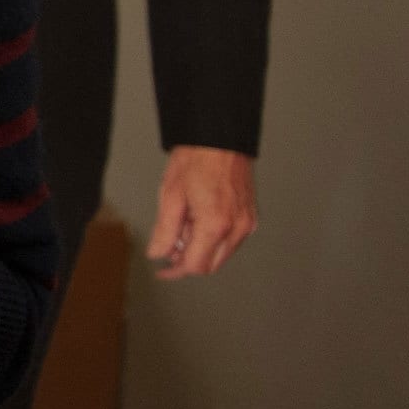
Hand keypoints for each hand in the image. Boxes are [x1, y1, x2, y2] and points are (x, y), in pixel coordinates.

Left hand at [147, 145, 256, 278]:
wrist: (219, 138)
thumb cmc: (196, 159)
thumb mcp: (170, 196)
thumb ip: (164, 231)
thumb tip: (158, 254)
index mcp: (216, 224)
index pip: (196, 266)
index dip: (175, 271)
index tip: (162, 270)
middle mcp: (237, 228)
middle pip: (211, 264)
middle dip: (188, 260)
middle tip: (169, 246)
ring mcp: (248, 223)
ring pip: (222, 254)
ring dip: (201, 249)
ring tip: (184, 225)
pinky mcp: (251, 217)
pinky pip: (231, 240)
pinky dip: (214, 239)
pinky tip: (199, 221)